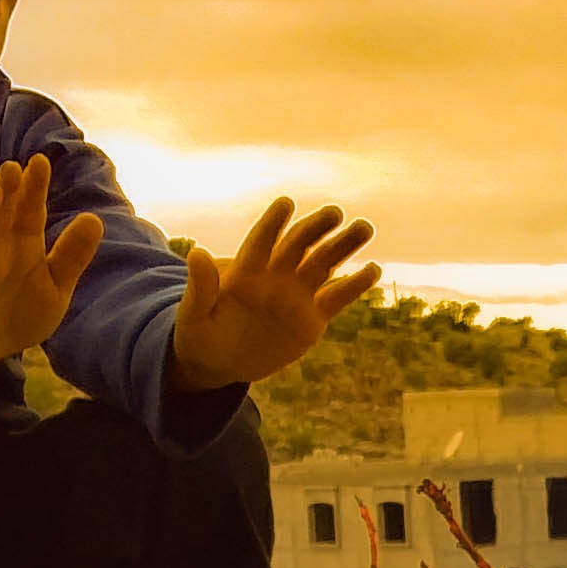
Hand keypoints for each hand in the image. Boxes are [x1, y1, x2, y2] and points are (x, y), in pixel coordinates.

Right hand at [0, 157, 105, 370]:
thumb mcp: (56, 286)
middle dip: (6, 191)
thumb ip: (72, 256)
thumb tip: (95, 219)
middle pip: (1, 215)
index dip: (34, 188)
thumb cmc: (22, 310)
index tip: (40, 162)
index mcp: (23, 244)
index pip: (30, 211)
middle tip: (13, 167)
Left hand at [170, 197, 382, 390]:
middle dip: (316, 228)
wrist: (219, 364)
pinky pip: (337, 298)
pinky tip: (373, 269)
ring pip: (323, 264)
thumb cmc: (198, 337)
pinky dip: (354, 285)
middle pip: (299, 246)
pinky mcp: (312, 319)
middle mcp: (274, 277)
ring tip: (364, 228)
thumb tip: (195, 253)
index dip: (273, 223)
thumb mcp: (193, 316)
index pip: (262, 241)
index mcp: (245, 271)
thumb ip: (201, 287)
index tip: (286, 203)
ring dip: (343, 246)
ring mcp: (296, 296)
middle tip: (335, 213)